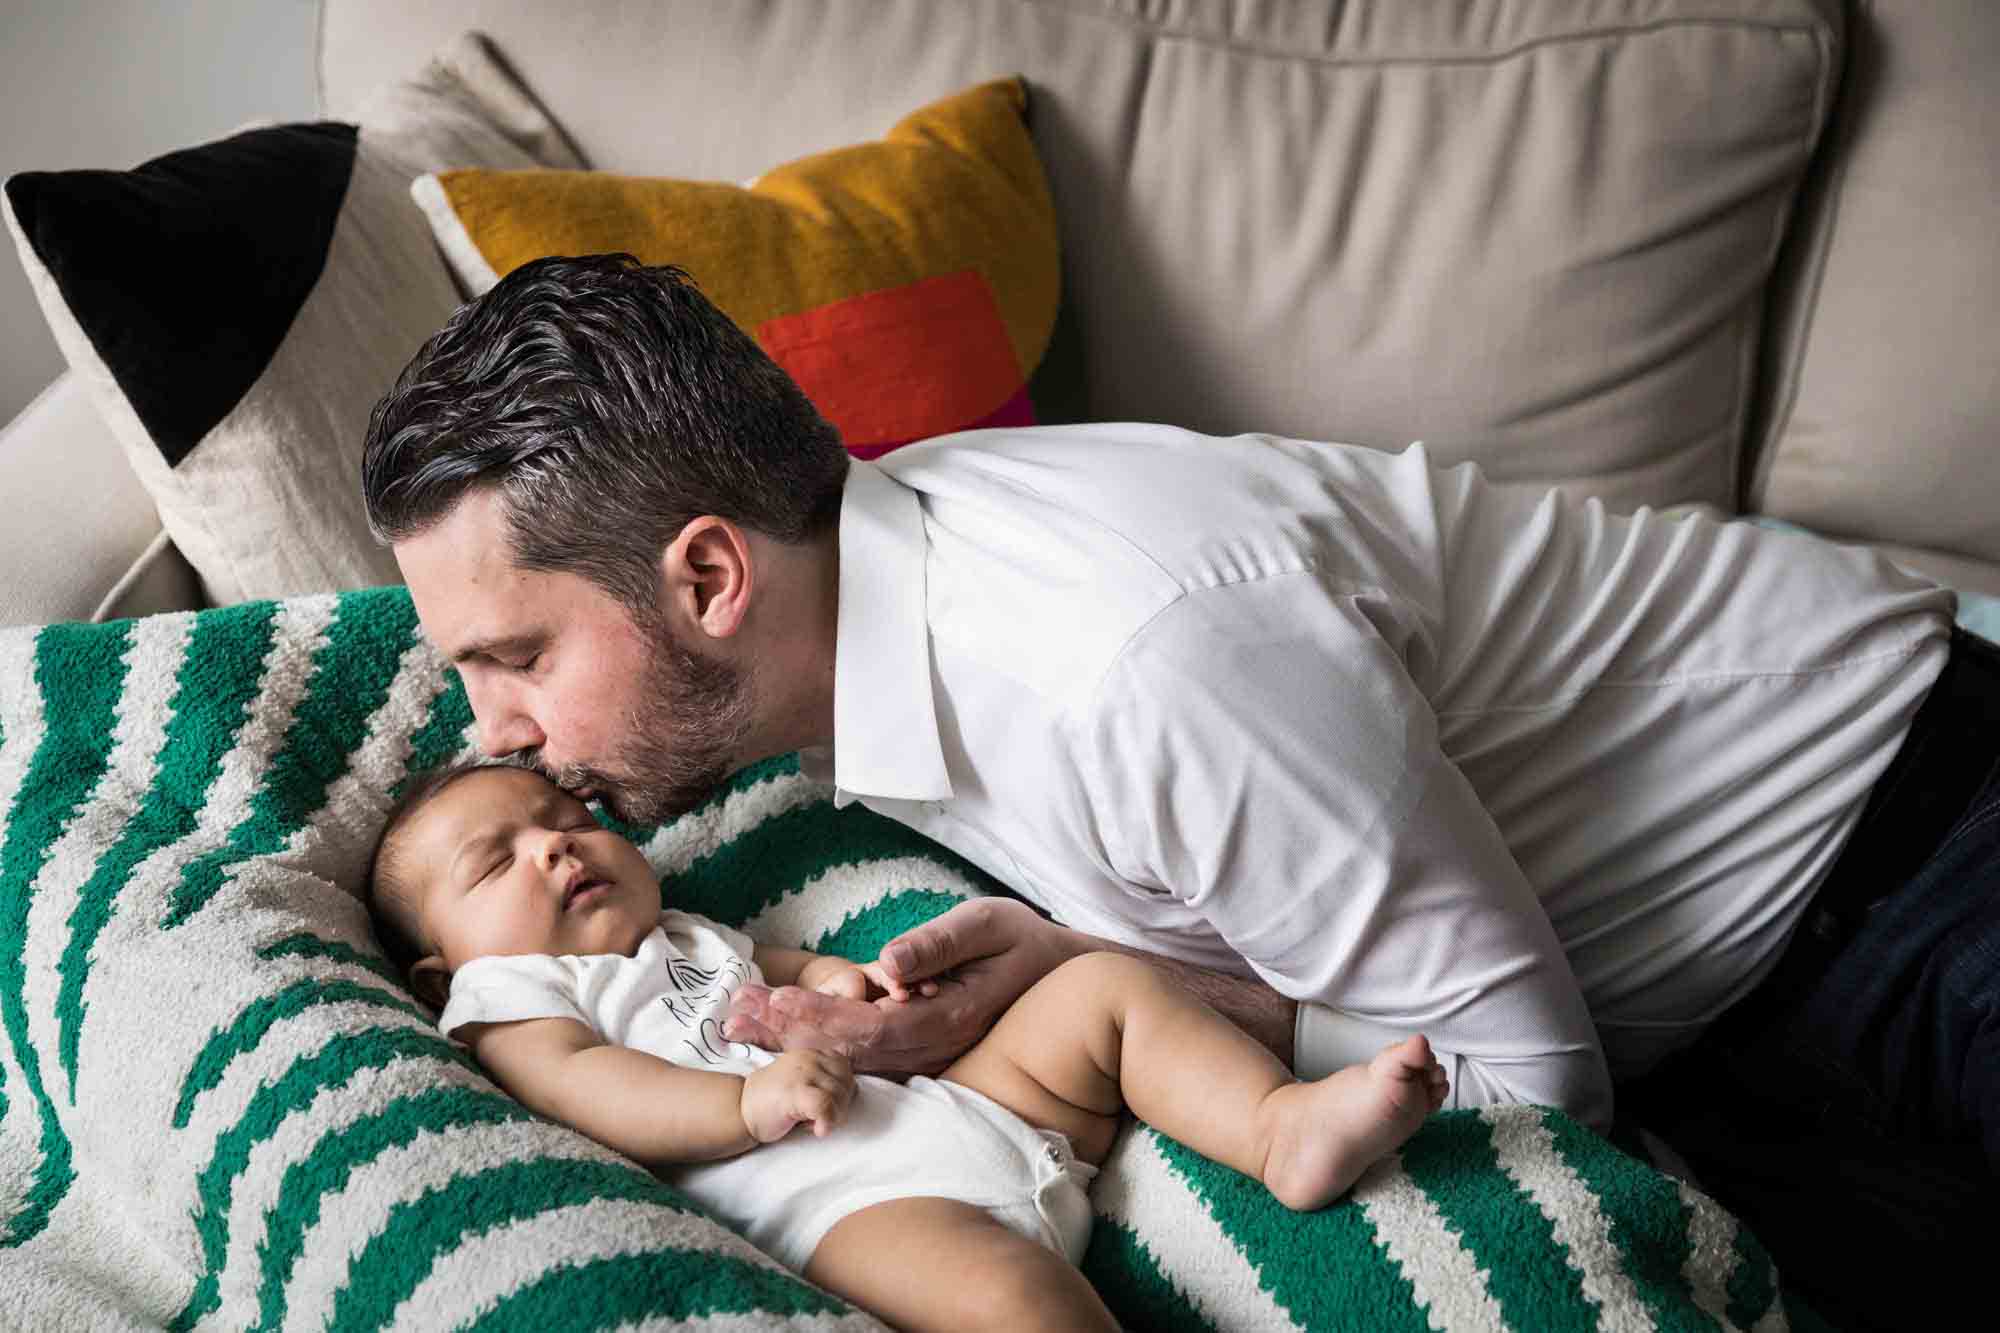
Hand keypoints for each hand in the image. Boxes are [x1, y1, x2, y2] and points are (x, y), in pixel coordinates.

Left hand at [723, 898, 1076, 1075]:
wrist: (1064, 978)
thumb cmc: (1023, 941)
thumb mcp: (988, 923)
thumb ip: (938, 944)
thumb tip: (888, 965)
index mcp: (951, 1015)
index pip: (874, 1028)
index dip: (822, 1019)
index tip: (777, 1002)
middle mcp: (936, 1045)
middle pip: (852, 1051)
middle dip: (792, 1034)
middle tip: (738, 1016)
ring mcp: (929, 1054)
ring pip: (852, 1059)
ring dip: (796, 1043)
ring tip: (744, 1024)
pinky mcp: (920, 1050)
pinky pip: (864, 1056)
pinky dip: (820, 1044)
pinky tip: (782, 1032)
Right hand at [739, 1050, 855, 1142]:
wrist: (738, 1110)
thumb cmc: (772, 1101)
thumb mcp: (803, 1080)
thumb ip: (826, 1080)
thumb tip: (852, 1094)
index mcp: (814, 1054)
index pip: (846, 1071)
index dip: (842, 1093)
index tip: (826, 1106)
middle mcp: (811, 1058)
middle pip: (847, 1085)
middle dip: (839, 1107)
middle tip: (816, 1117)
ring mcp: (803, 1073)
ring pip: (839, 1097)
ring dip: (831, 1116)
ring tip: (808, 1120)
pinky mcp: (795, 1091)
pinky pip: (825, 1106)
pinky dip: (827, 1121)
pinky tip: (818, 1130)